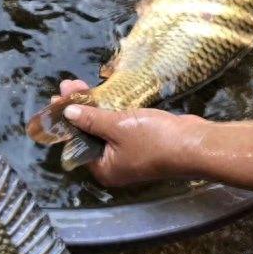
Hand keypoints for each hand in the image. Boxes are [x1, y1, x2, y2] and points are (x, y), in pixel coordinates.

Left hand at [56, 80, 206, 186]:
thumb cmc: (154, 140)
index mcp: (103, 168)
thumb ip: (91, 119)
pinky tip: (101, 95)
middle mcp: (113, 165)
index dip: (65, 120)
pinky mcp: (141, 142)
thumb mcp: (117, 126)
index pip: (75, 143)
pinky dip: (109, 111)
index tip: (58, 98)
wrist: (194, 144)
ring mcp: (127, 154)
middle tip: (68, 86)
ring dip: (93, 107)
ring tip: (79, 84)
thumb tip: (67, 113)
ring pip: (103, 128)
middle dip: (78, 109)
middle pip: (88, 134)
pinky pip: (118, 126)